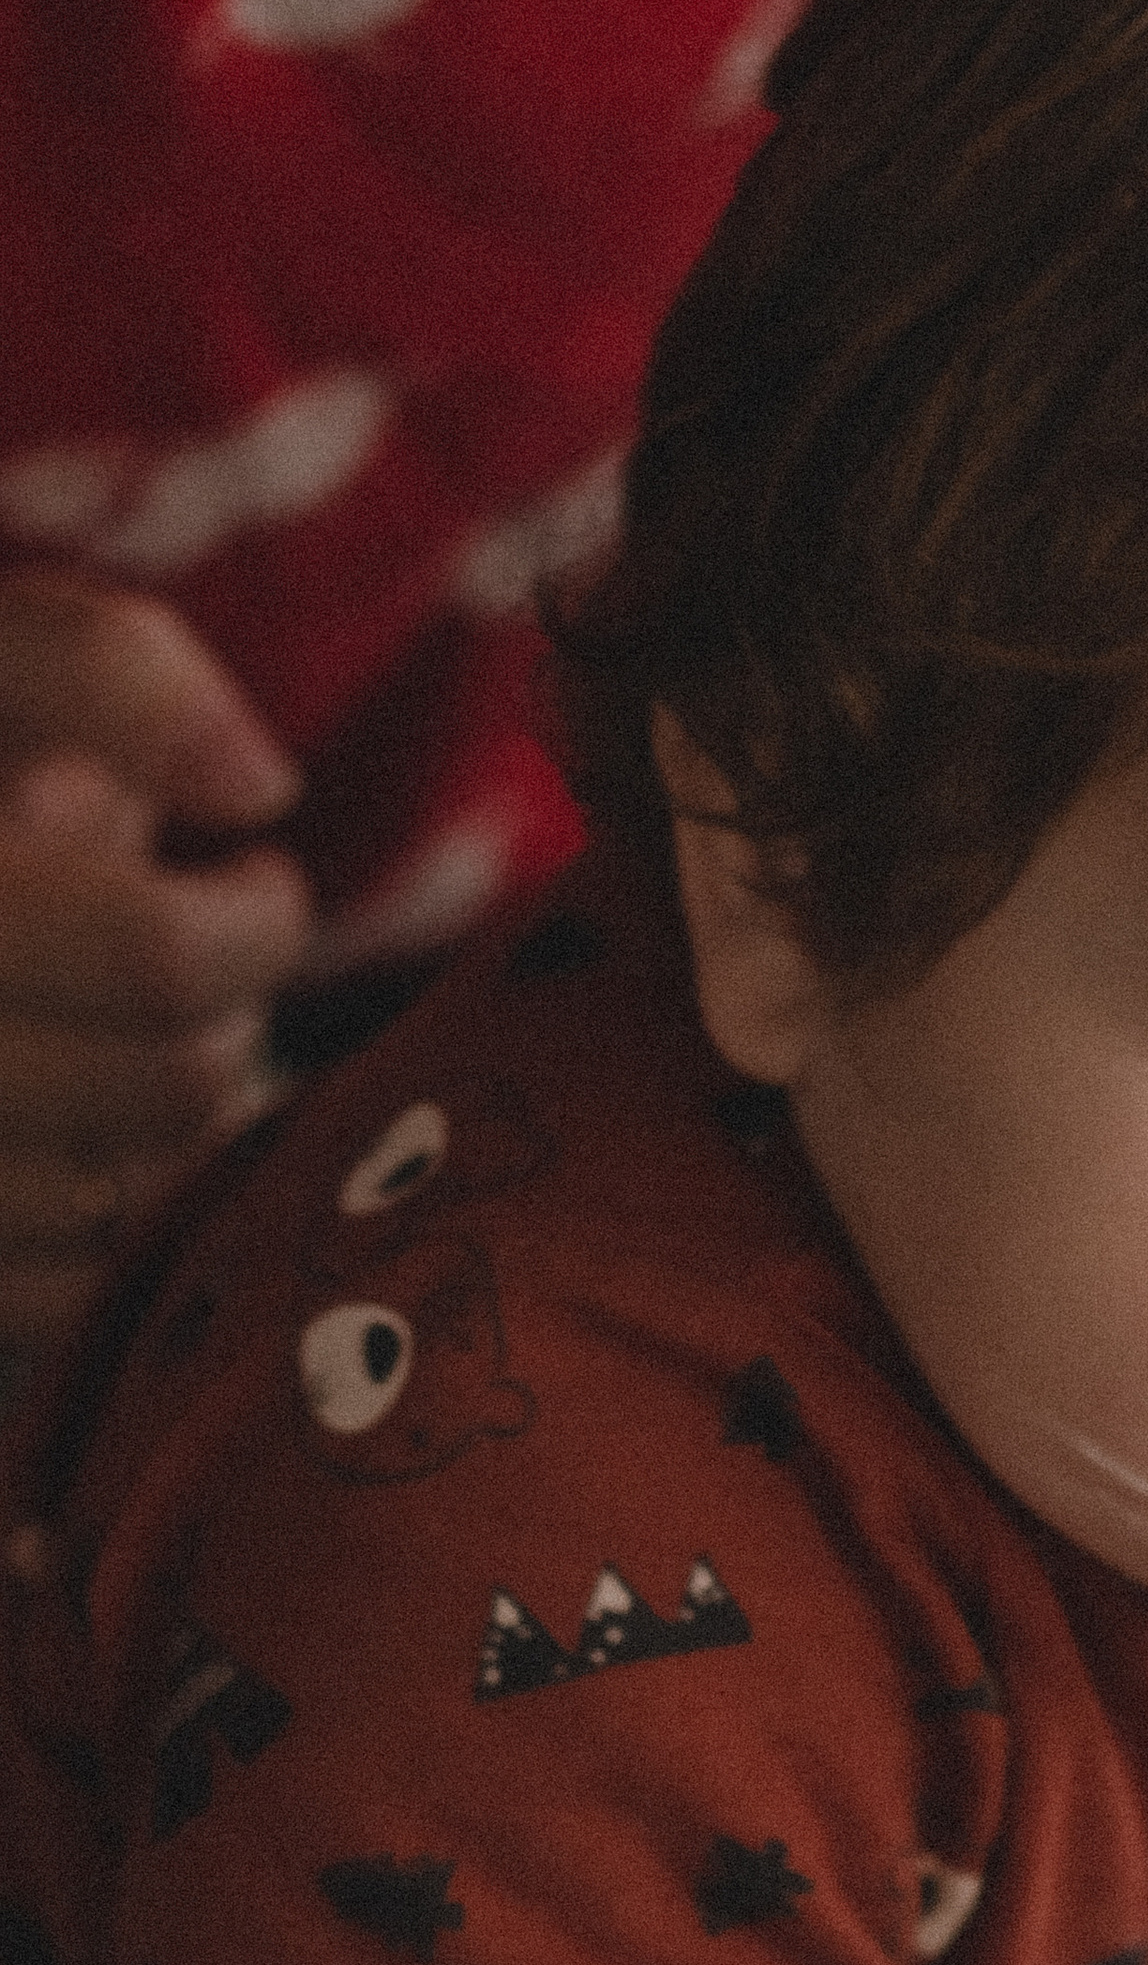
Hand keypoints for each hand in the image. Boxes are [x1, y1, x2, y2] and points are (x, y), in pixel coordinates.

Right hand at [0, 572, 312, 1343]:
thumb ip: (105, 671)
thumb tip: (259, 787)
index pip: (153, 955)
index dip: (254, 922)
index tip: (259, 881)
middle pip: (168, 1085)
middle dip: (224, 1023)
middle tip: (197, 969)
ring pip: (130, 1201)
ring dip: (175, 1125)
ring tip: (131, 1042)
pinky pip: (71, 1293)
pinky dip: (107, 1221)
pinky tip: (82, 1139)